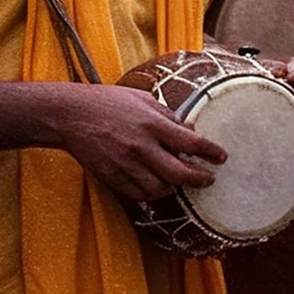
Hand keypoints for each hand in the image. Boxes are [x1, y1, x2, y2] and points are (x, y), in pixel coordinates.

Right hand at [55, 84, 226, 202]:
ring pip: (159, 189)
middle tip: (208, 179)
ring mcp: (125, 164)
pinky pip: (137, 193)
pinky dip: (151, 194)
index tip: (222, 157)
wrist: (71, 114)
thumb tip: (188, 130)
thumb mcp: (142, 99)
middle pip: (178, 173)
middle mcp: (141, 146)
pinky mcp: (111, 176)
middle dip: (198, 179)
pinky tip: (157, 187)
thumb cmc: (107, 102)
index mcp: (152, 124)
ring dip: (174, 188)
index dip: (210, 152)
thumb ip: (167, 116)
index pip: (190, 142)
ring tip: (180, 183)